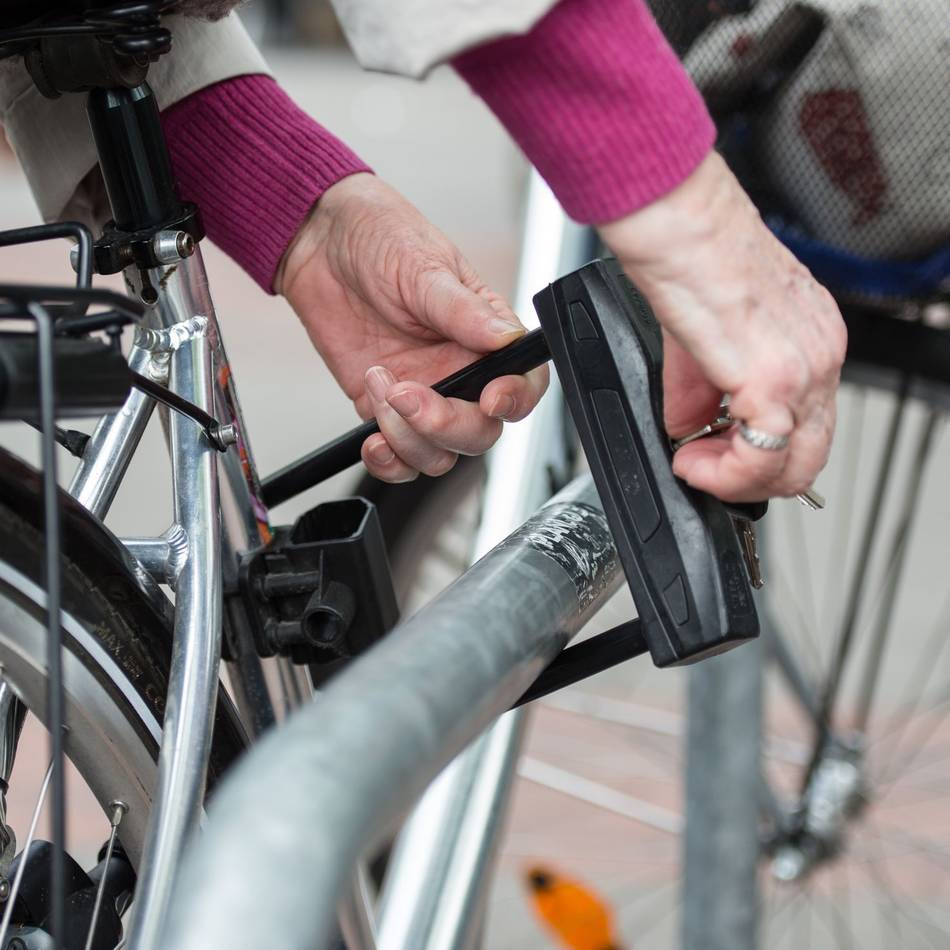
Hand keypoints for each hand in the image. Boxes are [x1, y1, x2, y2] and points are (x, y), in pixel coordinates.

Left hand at [276, 174, 547, 481]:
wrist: (319, 244)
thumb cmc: (381, 238)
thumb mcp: (425, 266)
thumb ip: (465, 310)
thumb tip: (506, 336)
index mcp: (486, 336)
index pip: (524, 382)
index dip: (515, 400)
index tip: (489, 399)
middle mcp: (461, 372)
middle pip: (480, 431)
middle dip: (445, 426)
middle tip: (407, 394)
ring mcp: (424, 395)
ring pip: (439, 454)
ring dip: (409, 439)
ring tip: (378, 387)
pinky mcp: (385, 409)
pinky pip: (399, 458)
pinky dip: (388, 462)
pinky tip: (372, 439)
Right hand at [599, 152, 846, 501]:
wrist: (680, 223)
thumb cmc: (692, 253)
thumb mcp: (703, 334)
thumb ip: (701, 389)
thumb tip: (687, 425)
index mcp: (812, 338)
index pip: (806, 426)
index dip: (753, 453)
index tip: (706, 449)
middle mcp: (821, 354)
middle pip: (810, 458)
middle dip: (749, 479)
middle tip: (702, 465)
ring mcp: (804, 369)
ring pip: (794, 468)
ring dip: (734, 479)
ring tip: (693, 461)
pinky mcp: (773, 380)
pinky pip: (761, 458)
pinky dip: (724, 474)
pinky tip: (691, 458)